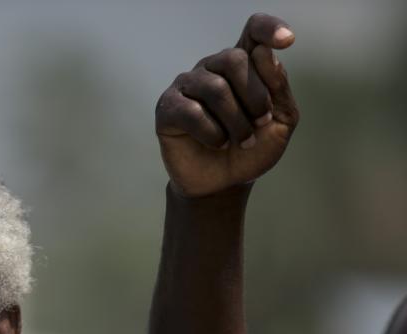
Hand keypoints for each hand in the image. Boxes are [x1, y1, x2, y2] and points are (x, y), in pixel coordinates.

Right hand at [155, 13, 299, 196]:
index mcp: (243, 65)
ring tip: (242, 142)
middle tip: (261, 124)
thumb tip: (264, 53)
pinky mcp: (167, 108)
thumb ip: (278, 87)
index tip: (287, 40)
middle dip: (255, 97)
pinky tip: (217, 144)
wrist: (223, 184)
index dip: (269, 28)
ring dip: (236, 121)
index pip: (253, 31)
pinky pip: (192, 112)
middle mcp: (212, 68)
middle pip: (235, 60)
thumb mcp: (280, 120)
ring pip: (215, 88)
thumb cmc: (252, 149)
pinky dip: (212, 133)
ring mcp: (187, 86)